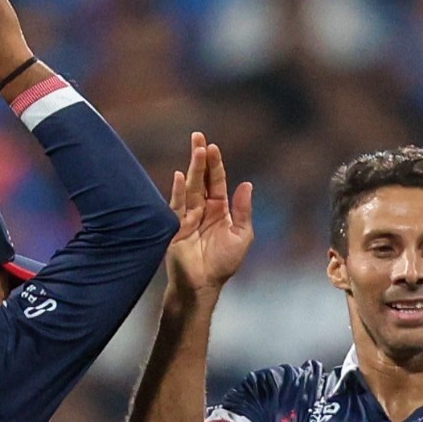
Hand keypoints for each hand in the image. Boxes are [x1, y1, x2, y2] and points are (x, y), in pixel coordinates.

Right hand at [166, 133, 254, 298]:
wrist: (202, 284)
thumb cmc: (223, 264)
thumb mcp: (241, 236)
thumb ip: (243, 211)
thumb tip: (247, 184)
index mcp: (220, 211)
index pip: (217, 183)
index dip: (216, 165)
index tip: (213, 147)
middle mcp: (203, 210)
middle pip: (201, 179)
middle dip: (200, 158)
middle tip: (199, 136)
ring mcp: (188, 216)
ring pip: (190, 187)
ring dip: (192, 168)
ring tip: (195, 149)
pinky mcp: (176, 226)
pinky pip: (177, 205)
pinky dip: (178, 190)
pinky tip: (179, 175)